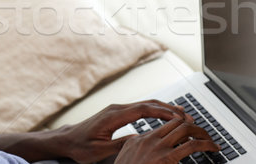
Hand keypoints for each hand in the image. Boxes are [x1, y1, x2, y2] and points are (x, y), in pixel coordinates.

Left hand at [57, 100, 191, 163]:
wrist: (67, 139)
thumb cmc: (80, 146)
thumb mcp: (100, 150)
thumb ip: (120, 144)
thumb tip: (140, 140)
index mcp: (114, 116)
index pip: (144, 110)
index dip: (163, 112)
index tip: (178, 117)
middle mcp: (117, 109)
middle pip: (148, 104)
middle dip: (169, 109)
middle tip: (187, 116)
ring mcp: (118, 109)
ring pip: (146, 104)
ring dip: (164, 109)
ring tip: (182, 115)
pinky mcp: (118, 113)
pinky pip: (141, 109)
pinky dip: (155, 111)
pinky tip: (165, 116)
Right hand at [114, 115, 219, 163]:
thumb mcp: (127, 161)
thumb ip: (138, 153)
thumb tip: (147, 152)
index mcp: (137, 141)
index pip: (162, 125)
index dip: (179, 124)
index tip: (188, 127)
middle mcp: (148, 140)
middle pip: (175, 122)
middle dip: (192, 124)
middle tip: (203, 132)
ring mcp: (157, 148)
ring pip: (185, 129)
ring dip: (201, 132)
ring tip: (210, 140)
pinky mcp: (166, 158)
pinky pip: (191, 145)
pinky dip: (206, 144)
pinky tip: (213, 148)